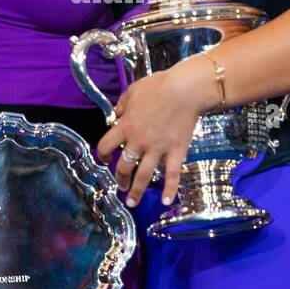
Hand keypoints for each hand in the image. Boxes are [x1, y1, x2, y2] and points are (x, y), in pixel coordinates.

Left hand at [96, 57, 217, 206]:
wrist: (186, 89)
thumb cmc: (159, 86)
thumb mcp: (133, 91)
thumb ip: (121, 105)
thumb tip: (116, 115)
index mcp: (126, 126)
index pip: (106, 146)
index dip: (103, 155)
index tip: (106, 159)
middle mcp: (139, 141)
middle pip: (123, 167)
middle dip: (120, 179)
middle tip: (121, 186)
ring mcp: (158, 149)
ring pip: (143, 176)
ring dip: (136, 192)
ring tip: (132, 202)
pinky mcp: (176, 152)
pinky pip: (172, 175)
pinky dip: (169, 190)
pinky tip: (166, 202)